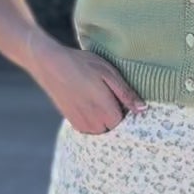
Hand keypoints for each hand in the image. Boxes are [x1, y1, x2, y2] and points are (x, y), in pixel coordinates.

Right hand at [28, 32, 145, 133]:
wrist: (50, 64)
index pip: (127, 123)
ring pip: (103, 129)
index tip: (119, 95)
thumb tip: (143, 109)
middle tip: (107, 93)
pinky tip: (87, 101)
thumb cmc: (82, 65)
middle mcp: (95, 125)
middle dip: (115, 115)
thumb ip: (126, 94)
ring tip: (96, 96)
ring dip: (104, 118)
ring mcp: (82, 126)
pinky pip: (91, 128)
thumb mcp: (109, 74)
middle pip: (115, 127)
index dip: (126, 109)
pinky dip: (93, 119)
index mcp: (107, 113)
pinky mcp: (73, 124)